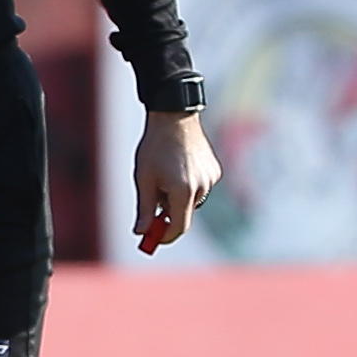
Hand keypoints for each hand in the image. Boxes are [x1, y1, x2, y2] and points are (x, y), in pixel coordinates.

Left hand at [134, 111, 221, 247]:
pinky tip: (177, 168)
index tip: (153, 239)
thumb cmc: (155, 148)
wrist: (175, 117)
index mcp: (183, 191)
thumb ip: (144, 208)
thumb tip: (141, 233)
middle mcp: (202, 187)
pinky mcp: (215, 171)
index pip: (178, 227)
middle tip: (152, 205)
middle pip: (185, 214)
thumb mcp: (144, 179)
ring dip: (178, 199)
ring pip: (192, 201)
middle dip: (168, 214)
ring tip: (164, 177)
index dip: (165, 236)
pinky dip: (188, 186)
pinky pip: (200, 188)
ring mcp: (211, 179)